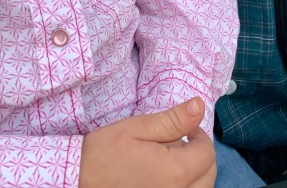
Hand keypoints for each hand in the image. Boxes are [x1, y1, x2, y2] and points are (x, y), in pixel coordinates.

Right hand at [79, 97, 214, 187]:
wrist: (78, 182)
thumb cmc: (104, 153)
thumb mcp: (136, 128)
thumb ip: (172, 120)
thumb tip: (200, 106)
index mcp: (174, 173)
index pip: (206, 153)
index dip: (199, 135)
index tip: (184, 129)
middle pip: (208, 176)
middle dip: (199, 155)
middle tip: (179, 144)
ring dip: (195, 175)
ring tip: (172, 162)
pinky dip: (183, 187)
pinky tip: (165, 179)